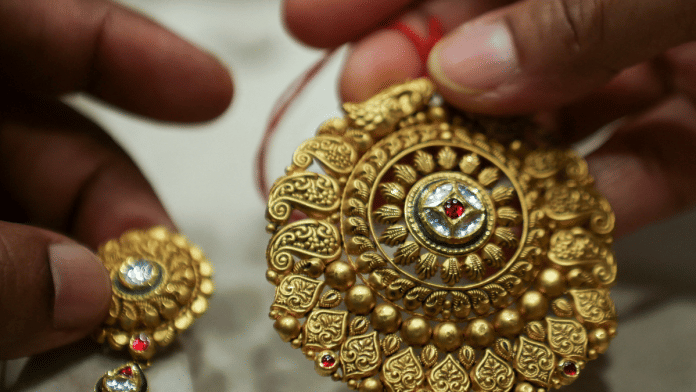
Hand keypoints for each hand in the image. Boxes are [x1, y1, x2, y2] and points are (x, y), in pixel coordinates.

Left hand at [0, 0, 231, 358]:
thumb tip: (83, 295)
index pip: (42, 22)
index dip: (133, 52)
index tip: (212, 98)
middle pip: (44, 131)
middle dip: (112, 202)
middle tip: (161, 275)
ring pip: (24, 201)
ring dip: (76, 260)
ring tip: (115, 320)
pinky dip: (28, 285)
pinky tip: (51, 325)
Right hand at [284, 0, 695, 236]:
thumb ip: (580, 15)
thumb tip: (465, 72)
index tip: (310, 22)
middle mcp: (615, 10)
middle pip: (491, 43)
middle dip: (419, 81)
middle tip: (365, 112)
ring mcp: (658, 70)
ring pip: (548, 118)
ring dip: (488, 161)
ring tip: (431, 194)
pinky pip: (633, 174)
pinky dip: (584, 210)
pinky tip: (537, 232)